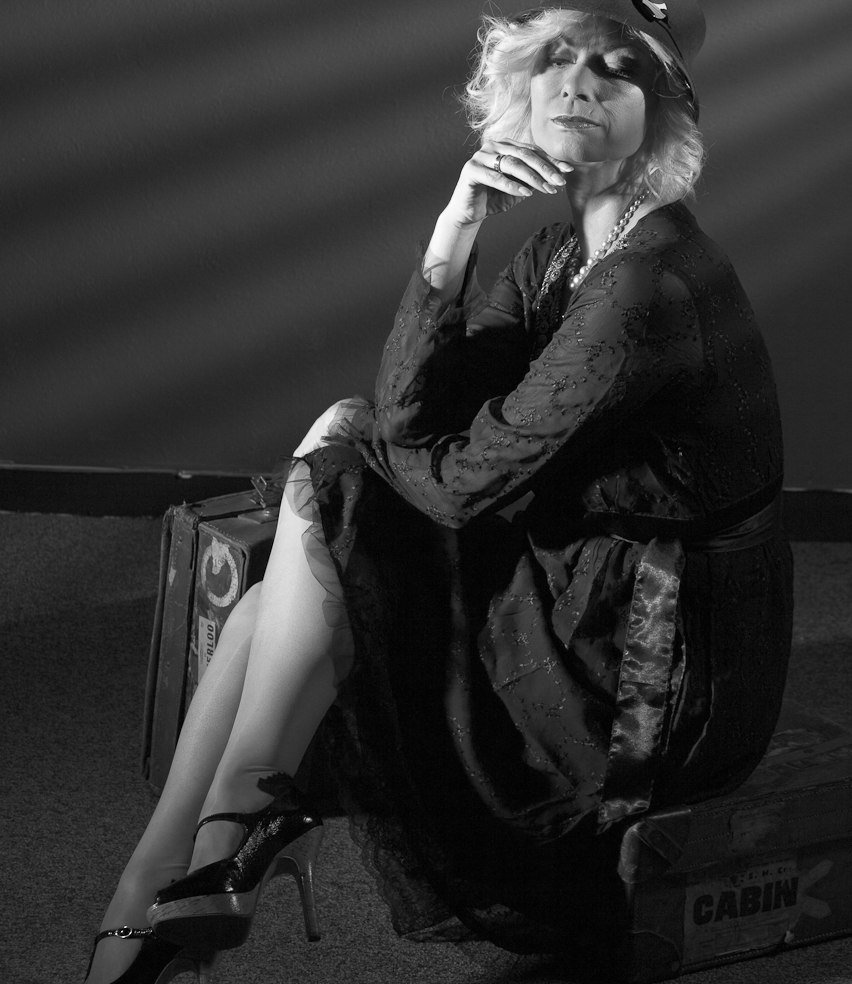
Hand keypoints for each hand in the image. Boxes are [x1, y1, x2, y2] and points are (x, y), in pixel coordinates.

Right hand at [443, 140, 573, 227]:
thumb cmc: (494, 198)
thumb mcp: (519, 187)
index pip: (532, 151)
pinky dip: (512, 186)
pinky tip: (527, 194)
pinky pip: (495, 177)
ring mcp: (480, 156)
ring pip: (512, 164)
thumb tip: (558, 176)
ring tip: (546, 189)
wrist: (469, 213)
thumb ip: (533, 179)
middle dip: (545, 169)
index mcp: (505, 146)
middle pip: (524, 155)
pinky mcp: (470, 170)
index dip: (550, 161)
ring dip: (532, 178)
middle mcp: (493, 147)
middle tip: (559, 181)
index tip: (567, 171)